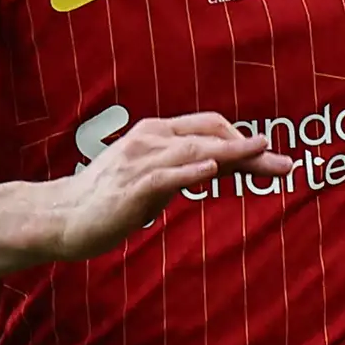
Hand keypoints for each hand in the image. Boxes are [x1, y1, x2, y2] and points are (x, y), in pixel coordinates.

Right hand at [42, 113, 292, 260]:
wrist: (60, 216)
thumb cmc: (104, 201)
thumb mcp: (148, 178)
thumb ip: (177, 170)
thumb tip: (210, 170)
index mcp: (154, 134)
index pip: (208, 127)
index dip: (242, 138)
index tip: (271, 156)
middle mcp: (149, 140)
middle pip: (210, 136)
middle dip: (250, 148)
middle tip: (285, 164)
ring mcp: (139, 162)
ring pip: (194, 150)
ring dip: (233, 154)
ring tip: (263, 156)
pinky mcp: (131, 187)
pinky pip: (166, 175)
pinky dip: (191, 170)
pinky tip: (213, 169)